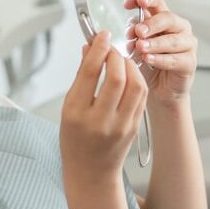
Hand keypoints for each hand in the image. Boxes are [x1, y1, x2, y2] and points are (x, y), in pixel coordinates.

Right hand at [60, 31, 148, 179]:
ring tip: (121, 59)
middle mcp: (100, 120)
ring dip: (130, 66)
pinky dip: (137, 79)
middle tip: (111, 46)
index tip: (101, 35)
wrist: (91, 173)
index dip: (98, 48)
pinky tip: (129, 73)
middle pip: (116, 77)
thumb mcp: (68, 108)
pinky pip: (141, 97)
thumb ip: (80, 77)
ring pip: (135, 85)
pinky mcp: (134, 127)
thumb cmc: (75, 140)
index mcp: (77, 113)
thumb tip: (88, 48)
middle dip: (116, 55)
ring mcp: (120, 125)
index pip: (90, 72)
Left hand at [124, 0, 197, 106]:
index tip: (128, 4)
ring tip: (140, 47)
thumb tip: (130, 28)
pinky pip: (175, 59)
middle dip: (151, 24)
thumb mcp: (135, 44)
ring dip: (155, 43)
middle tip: (138, 31)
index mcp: (163, 17)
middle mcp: (178, 27)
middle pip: (167, 18)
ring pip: (173, 40)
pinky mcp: (190, 62)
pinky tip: (149, 59)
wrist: (156, 90)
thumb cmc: (147, 63)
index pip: (157, 0)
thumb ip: (134, 33)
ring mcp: (187, 44)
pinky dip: (160, 59)